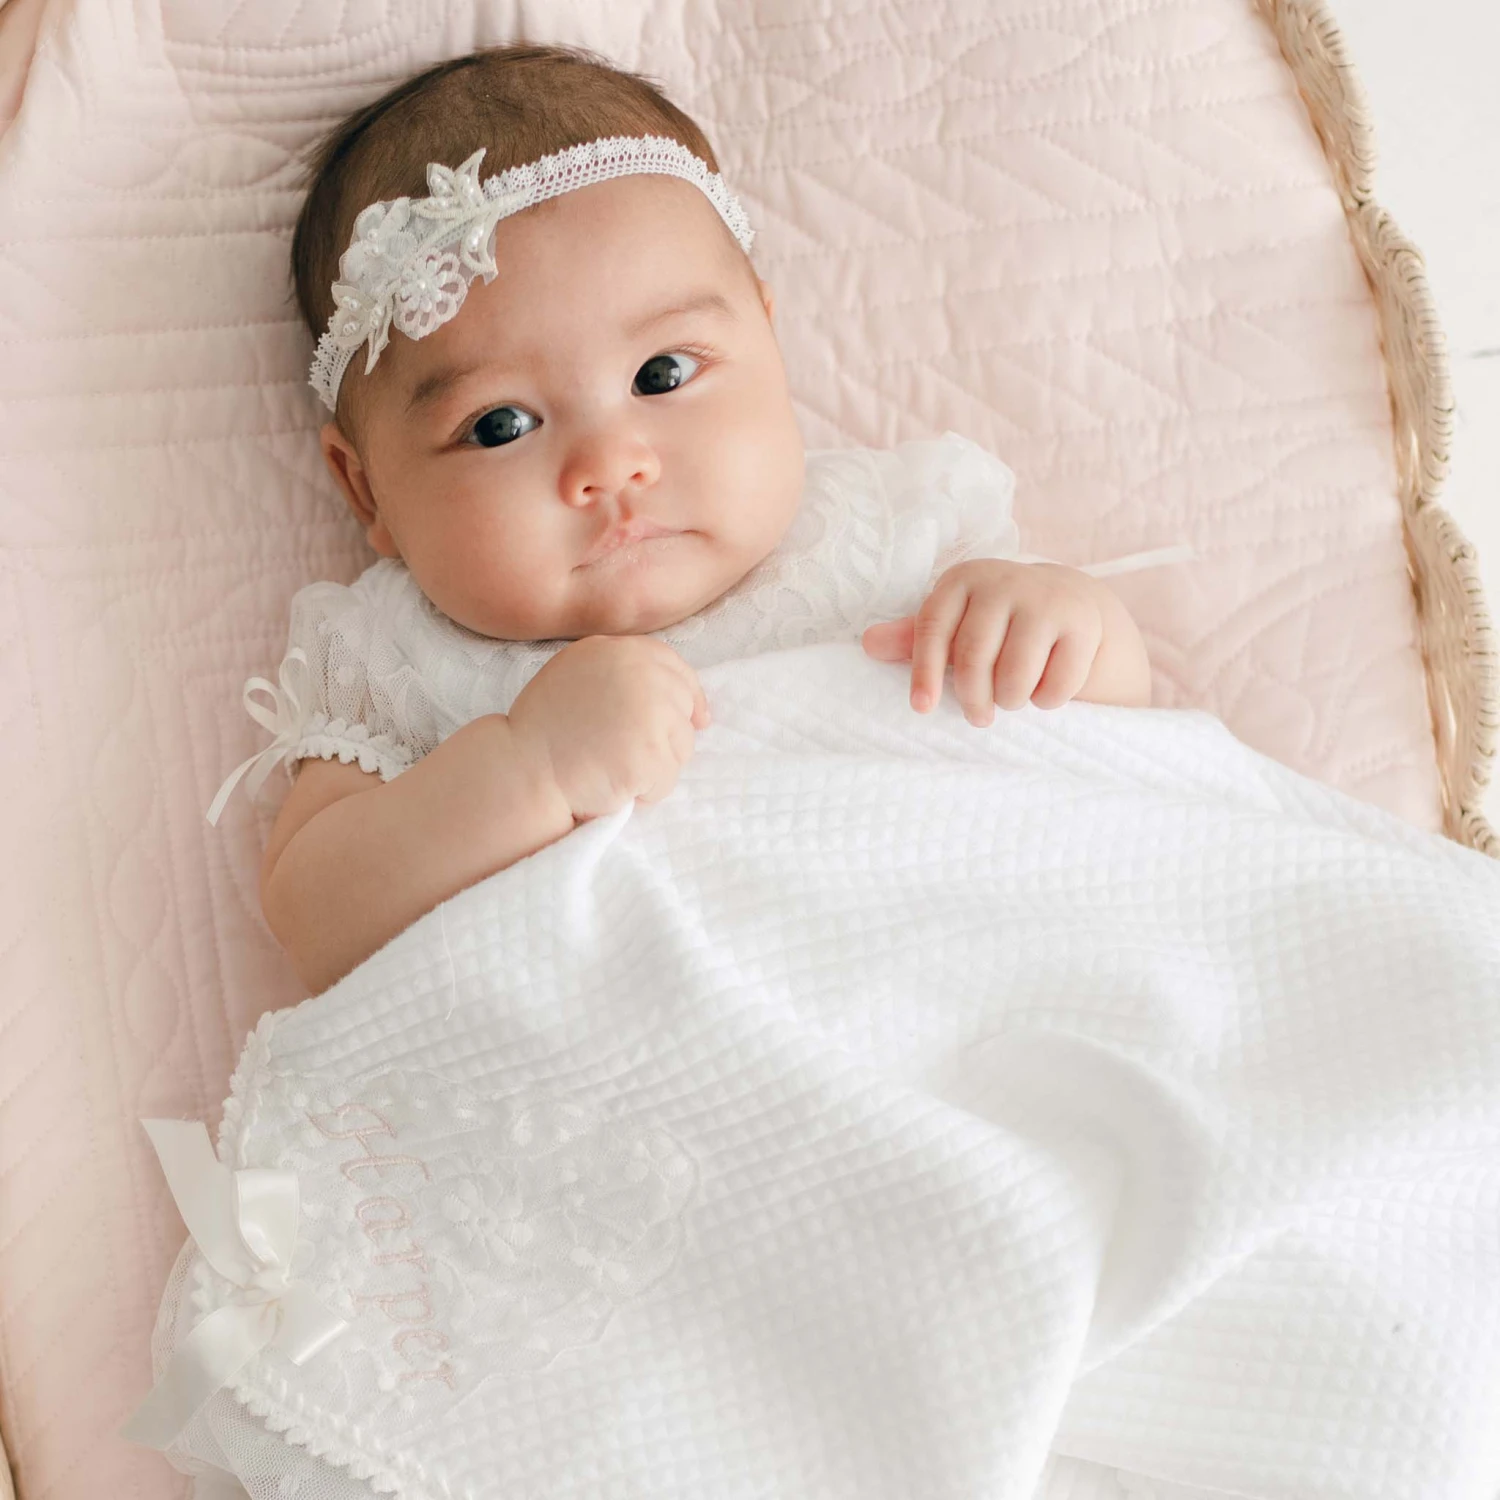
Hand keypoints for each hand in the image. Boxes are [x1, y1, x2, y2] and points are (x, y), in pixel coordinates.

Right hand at [507, 636, 710, 819]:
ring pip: (681, 747)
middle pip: (683, 706)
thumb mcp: (576, 676)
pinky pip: (667, 781)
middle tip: (631, 755)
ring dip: (656, 767)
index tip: (696, 718)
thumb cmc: (543, 732)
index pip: (673, 666)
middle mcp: (637, 673)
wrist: (522, 771)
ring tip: (614, 769)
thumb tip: (677, 697)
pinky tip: (614, 786)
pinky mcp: (649, 753)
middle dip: (669, 736)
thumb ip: (620, 674)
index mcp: (616, 651)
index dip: (689, 694)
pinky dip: (646, 792)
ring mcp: (646, 712)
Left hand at [861, 560, 1141, 724]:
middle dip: (973, 698)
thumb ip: (912, 637)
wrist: (1069, 605)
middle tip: (978, 716)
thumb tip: (868, 643)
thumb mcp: (953, 625)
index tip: (921, 709)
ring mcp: (1046, 599)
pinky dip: (1047, 701)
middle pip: (973, 656)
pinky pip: (1057, 684)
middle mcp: (1003, 581)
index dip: (924, 672)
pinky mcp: (1082, 623)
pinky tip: (1044, 692)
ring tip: (1011, 699)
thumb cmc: (996, 624)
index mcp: (962, 579)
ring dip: (1011, 701)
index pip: (933, 628)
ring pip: (1015, 674)